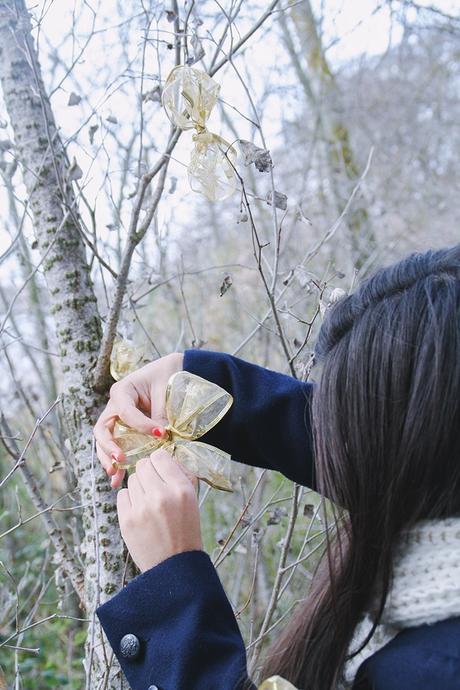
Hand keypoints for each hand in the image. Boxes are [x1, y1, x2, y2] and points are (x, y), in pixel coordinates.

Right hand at [94, 352, 183, 487]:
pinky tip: (117, 478)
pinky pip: (116, 446)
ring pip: (105, 441)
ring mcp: (117, 418)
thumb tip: (159, 439)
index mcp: (123, 390)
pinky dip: (115, 461)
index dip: (141, 426)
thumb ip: (160, 415)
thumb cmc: (169, 377)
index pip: (126, 412)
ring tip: (114, 474)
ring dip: (108, 458)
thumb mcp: (166, 392)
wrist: (175, 372)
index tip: (161, 434)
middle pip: (103, 429)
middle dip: (109, 446)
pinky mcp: (124, 429)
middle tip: (120, 460)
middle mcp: (115, 405)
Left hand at [117, 449, 202, 571]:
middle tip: (153, 486)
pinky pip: (122, 494)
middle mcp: (161, 495)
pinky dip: (130, 499)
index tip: (161, 469)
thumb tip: (163, 457)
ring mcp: (142, 508)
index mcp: (182, 489)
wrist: (174, 566)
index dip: (159, 461)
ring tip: (149, 503)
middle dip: (148, 472)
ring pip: (132, 479)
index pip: (160, 456)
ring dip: (139, 487)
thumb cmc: (185, 529)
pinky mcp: (127, 520)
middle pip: (143, 465)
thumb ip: (179, 475)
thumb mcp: (192, 499)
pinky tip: (140, 511)